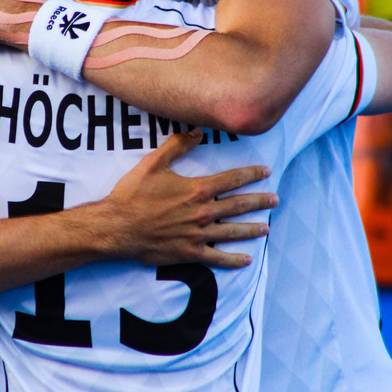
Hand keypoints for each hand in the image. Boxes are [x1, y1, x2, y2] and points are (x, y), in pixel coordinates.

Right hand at [105, 129, 277, 268]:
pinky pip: (218, 258)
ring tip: (266, 228)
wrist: (117, 226)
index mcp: (197, 189)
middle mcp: (203, 212)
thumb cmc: (132, 194)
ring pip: (233, 232)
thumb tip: (197, 131)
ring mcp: (198, 234)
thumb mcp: (153, 163)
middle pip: (239, 205)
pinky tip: (246, 259)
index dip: (252, 174)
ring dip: (252, 229)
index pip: (232, 179)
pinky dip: (233, 259)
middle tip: (275, 200)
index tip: (266, 172)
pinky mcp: (190, 253)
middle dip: (260, 202)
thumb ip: (176, 146)